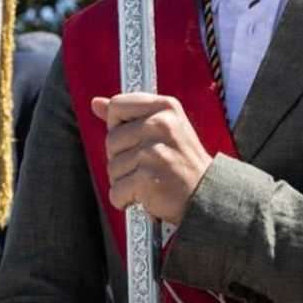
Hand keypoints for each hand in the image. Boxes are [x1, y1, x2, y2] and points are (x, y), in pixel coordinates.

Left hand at [92, 93, 213, 225]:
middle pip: (111, 139)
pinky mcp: (147, 178)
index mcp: (165, 106)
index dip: (118, 125)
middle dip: (122, 158)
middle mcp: (161, 124)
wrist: (207, 196)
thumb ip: (129, 115)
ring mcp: (154, 151)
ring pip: (112, 166)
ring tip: (149, 180)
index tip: (134, 139)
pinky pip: (116, 190)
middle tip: (147, 165)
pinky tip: (146, 196)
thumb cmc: (181, 162)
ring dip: (124, 180)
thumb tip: (95, 103)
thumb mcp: (163, 128)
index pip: (117, 105)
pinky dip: (125, 200)